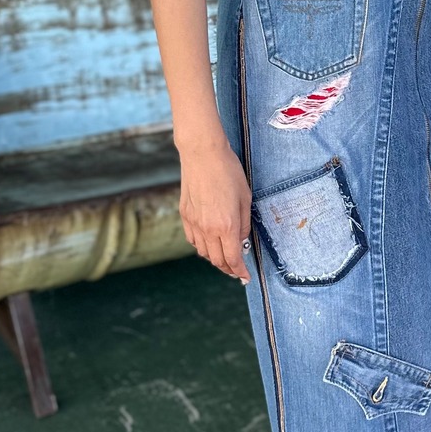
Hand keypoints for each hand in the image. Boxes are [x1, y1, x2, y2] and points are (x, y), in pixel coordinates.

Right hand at [177, 128, 251, 282]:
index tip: (245, 277)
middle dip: (228, 269)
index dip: (240, 271)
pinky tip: (210, 242)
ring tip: (225, 256)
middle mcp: (207, 228)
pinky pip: (192, 240)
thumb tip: (242, 242)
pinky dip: (202, 246)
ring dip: (215, 258)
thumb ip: (244, 225)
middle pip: (217, 260)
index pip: (233, 259)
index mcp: (226, 226)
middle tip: (237, 270)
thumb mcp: (245, 199)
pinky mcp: (184, 215)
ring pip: (203, 252)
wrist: (202, 154)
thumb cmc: (228, 173)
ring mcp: (193, 223)